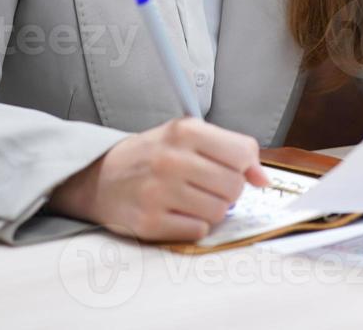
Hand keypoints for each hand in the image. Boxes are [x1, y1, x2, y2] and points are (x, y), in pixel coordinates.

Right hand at [48, 117, 269, 241]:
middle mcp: (171, 160)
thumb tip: (263, 180)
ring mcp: (158, 192)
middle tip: (207, 185)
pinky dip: (194, 225)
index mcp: (185, 131)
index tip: (233, 170)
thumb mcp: (188, 137)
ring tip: (191, 198)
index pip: (242, 153)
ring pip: (219, 212)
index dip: (244, 166)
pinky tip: (177, 212)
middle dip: (227, 190)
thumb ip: (230, 150)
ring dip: (212, 209)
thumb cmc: (152, 155)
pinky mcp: (149, 222)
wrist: (99, 177)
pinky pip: (198, 231)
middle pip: (233, 187)